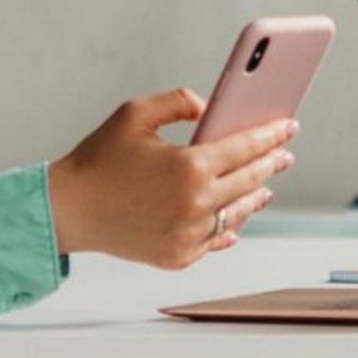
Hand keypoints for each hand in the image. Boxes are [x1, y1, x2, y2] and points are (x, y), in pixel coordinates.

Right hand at [47, 88, 297, 268]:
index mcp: (189, 166)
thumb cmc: (98, 159)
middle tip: (283, 153)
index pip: (246, 147)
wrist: (68, 209)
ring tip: (265, 186)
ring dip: (256, 196)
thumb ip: (178, 101)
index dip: (271, 135)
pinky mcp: (179, 256)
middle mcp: (196, 204)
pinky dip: (228, 227)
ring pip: (238, 213)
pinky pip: (215, 240)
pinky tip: (235, 219)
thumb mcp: (135, 114)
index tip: (288, 127)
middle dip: (272, 163)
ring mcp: (189, 235)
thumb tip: (209, 108)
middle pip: (250, 181)